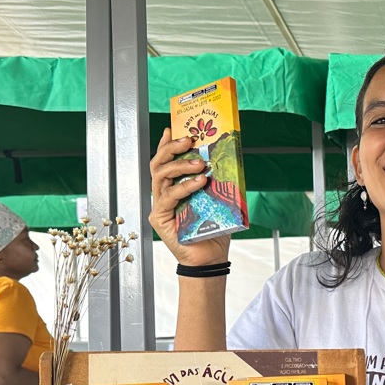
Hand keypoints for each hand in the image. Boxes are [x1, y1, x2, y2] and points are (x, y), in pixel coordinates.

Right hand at [149, 127, 231, 265]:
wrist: (211, 256)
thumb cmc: (213, 229)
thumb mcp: (216, 199)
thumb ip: (215, 181)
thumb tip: (226, 159)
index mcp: (174, 187)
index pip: (165, 160)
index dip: (166, 143)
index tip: (172, 127)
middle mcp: (163, 194)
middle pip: (158, 163)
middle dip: (171, 148)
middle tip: (189, 139)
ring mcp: (159, 205)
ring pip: (160, 176)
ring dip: (180, 165)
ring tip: (199, 163)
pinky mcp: (160, 217)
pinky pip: (168, 196)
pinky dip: (184, 186)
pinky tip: (200, 181)